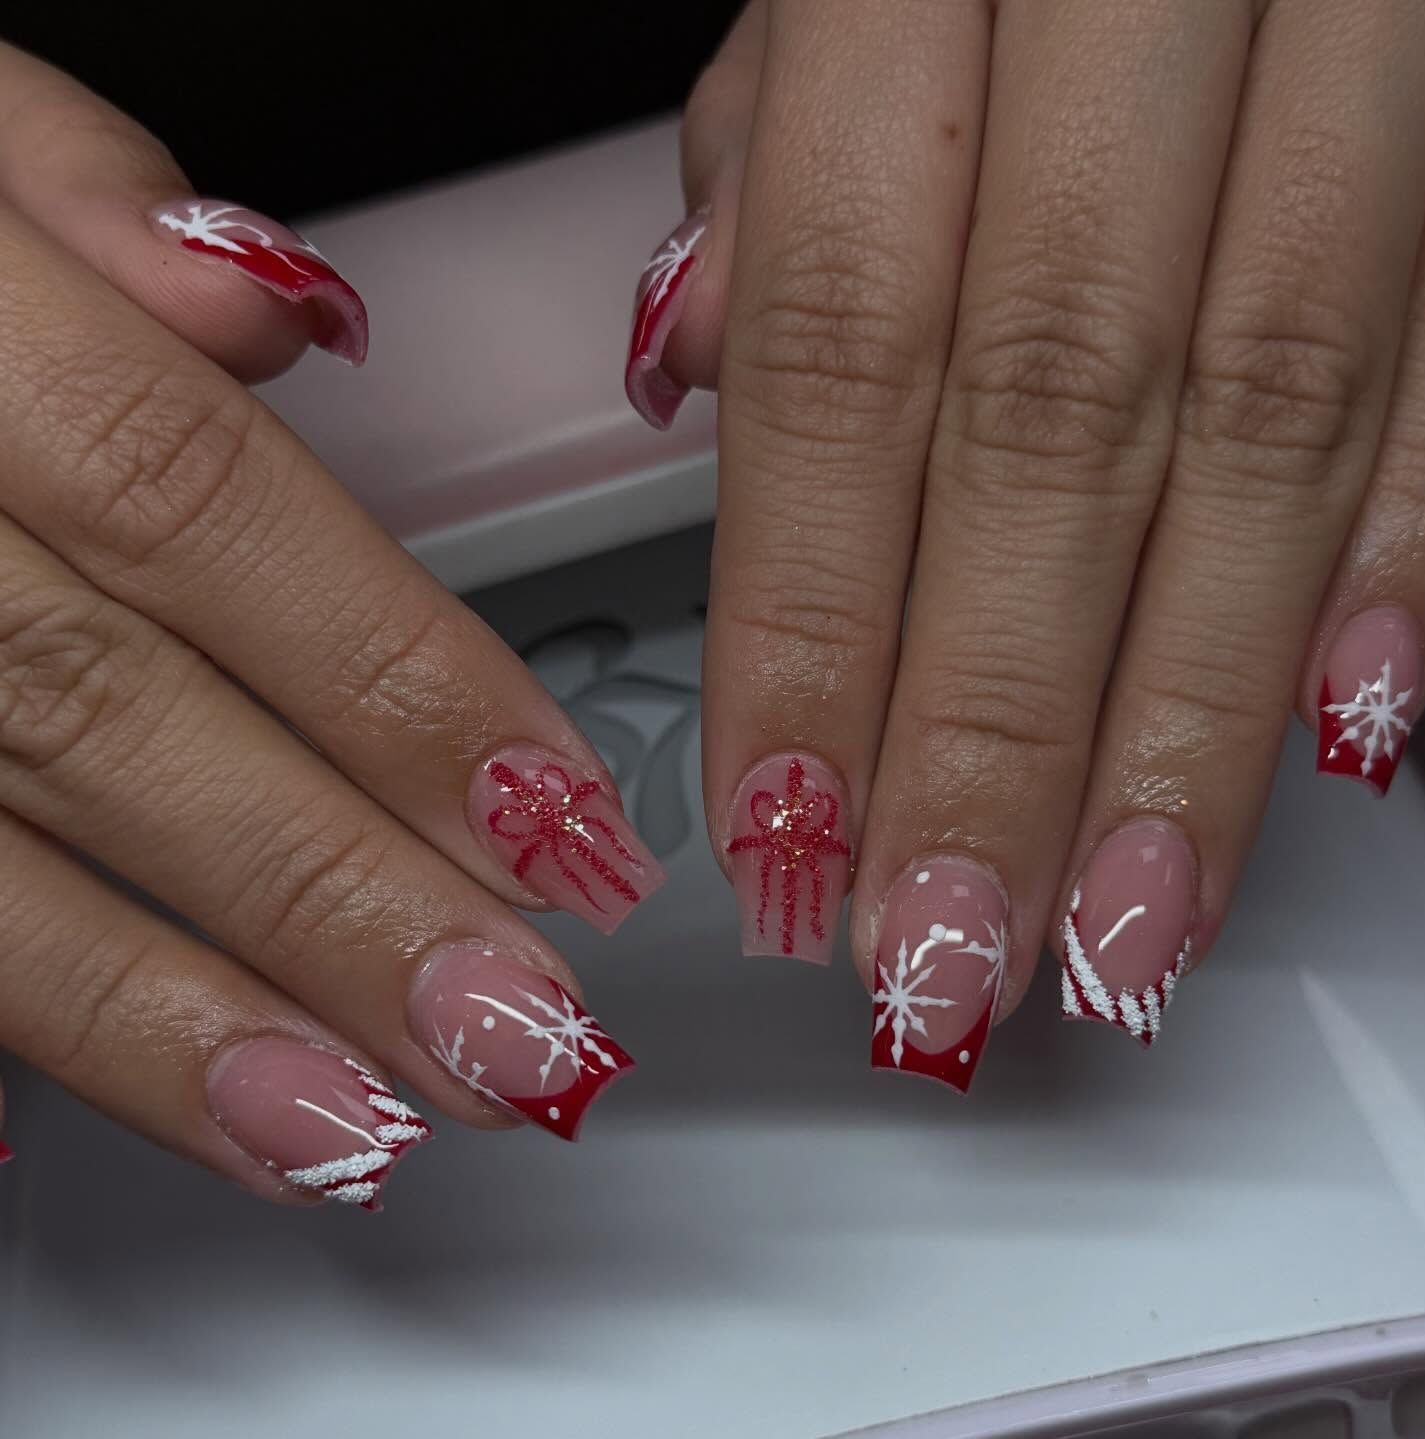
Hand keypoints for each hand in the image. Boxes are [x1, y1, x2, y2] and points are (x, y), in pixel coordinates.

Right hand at [0, 43, 661, 1204]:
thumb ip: (89, 199)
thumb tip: (268, 305)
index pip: (208, 514)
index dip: (400, 680)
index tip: (559, 817)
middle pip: (118, 721)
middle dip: (339, 897)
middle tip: (518, 1026)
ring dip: (187, 1022)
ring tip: (368, 1126)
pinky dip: (29, 1029)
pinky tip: (166, 1114)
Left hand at [627, 0, 1424, 1081]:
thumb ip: (776, 154)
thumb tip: (703, 360)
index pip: (845, 355)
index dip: (813, 624)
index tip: (790, 834)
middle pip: (1054, 427)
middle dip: (994, 727)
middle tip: (944, 950)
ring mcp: (1373, 29)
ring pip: (1272, 421)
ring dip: (1187, 714)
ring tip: (1116, 921)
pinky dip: (1409, 552)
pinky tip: (1344, 728)